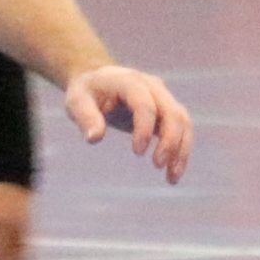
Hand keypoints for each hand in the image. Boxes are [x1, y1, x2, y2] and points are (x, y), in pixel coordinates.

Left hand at [61, 65, 192, 184]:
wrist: (98, 81)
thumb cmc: (86, 92)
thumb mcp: (77, 101)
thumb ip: (86, 118)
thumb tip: (94, 138)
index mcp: (129, 81)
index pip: (145, 104)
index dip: (144, 128)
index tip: (137, 152)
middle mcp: (152, 87)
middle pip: (172, 112)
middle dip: (170, 140)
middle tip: (157, 165)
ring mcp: (162, 97)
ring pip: (182, 122)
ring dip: (181, 150)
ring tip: (172, 178)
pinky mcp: (166, 111)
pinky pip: (181, 130)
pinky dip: (180, 151)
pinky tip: (173, 173)